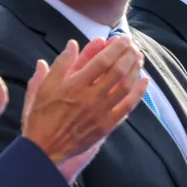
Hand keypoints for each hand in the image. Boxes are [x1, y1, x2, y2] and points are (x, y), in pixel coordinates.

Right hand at [22, 37, 147, 181]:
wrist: (45, 147)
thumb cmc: (42, 115)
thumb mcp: (44, 86)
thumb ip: (61, 64)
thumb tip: (73, 44)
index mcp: (75, 85)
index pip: (102, 61)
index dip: (116, 48)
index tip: (122, 39)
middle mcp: (91, 97)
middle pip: (118, 71)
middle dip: (129, 55)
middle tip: (133, 45)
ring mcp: (102, 112)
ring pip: (126, 86)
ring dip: (135, 69)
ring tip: (139, 57)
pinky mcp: (107, 125)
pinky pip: (128, 106)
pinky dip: (139, 93)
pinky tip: (144, 81)